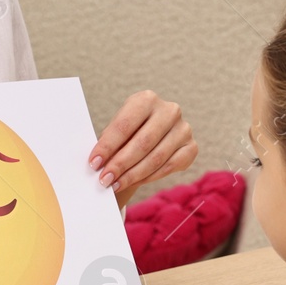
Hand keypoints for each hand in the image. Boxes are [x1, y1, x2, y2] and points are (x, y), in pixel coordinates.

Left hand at [87, 90, 197, 207]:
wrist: (151, 135)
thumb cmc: (128, 132)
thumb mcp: (117, 131)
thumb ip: (109, 143)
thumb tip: (96, 164)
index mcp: (146, 99)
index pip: (124, 125)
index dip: (108, 146)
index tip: (93, 162)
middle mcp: (169, 110)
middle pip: (142, 143)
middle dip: (120, 164)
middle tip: (104, 179)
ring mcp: (183, 128)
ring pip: (156, 158)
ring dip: (133, 175)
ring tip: (115, 184)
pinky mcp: (191, 147)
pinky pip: (169, 167)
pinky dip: (149, 177)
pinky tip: (134, 182)